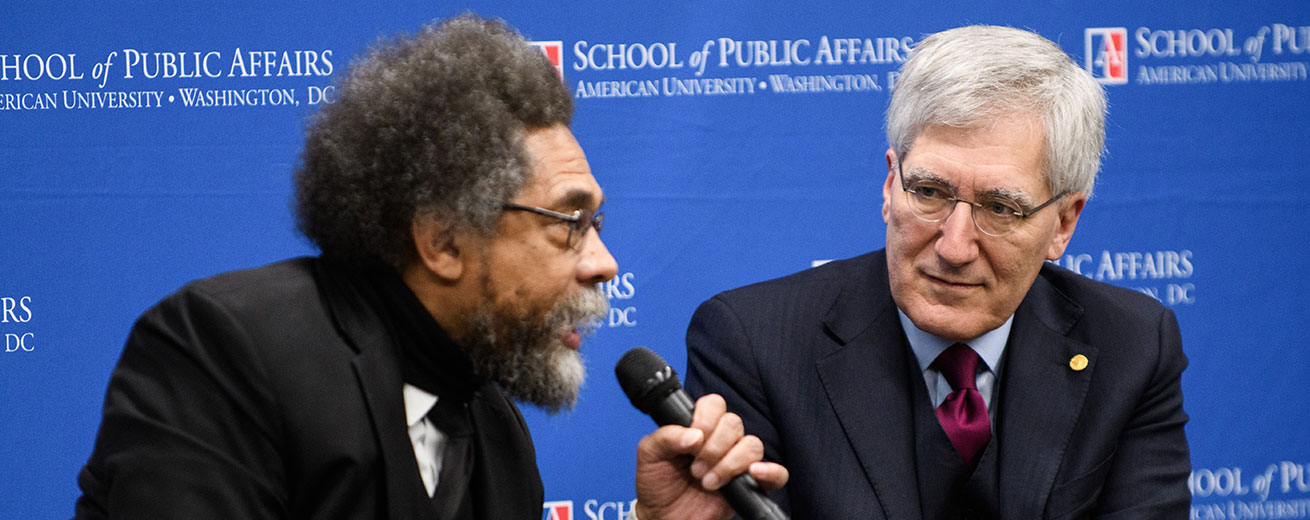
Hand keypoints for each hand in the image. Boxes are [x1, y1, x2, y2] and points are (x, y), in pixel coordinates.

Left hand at [632, 394, 788, 519]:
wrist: (664, 518)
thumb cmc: (657, 484)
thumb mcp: (649, 455)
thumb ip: (666, 437)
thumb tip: (694, 435)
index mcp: (698, 427)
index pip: (714, 405)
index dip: (706, 419)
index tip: (693, 441)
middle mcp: (720, 440)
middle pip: (734, 424)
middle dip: (714, 448)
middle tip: (695, 469)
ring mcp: (736, 461)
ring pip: (752, 445)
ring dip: (730, 463)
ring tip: (708, 482)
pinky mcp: (749, 484)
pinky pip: (776, 473)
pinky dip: (771, 471)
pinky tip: (754, 474)